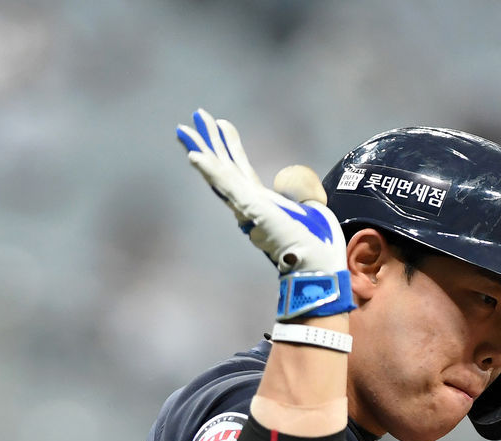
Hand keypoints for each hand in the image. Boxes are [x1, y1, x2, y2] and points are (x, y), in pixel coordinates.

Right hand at [176, 111, 354, 320]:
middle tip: (195, 116)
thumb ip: (303, 195)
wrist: (315, 264)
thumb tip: (302, 189)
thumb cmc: (316, 245)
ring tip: (184, 130)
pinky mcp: (250, 209)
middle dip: (210, 141)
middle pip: (225, 166)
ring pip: (220, 173)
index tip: (223, 123)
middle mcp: (250, 203)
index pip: (241, 168)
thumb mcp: (312, 209)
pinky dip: (210, 171)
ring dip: (202, 150)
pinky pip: (227, 186)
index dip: (231, 145)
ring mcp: (247, 207)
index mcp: (262, 202)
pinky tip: (195, 156)